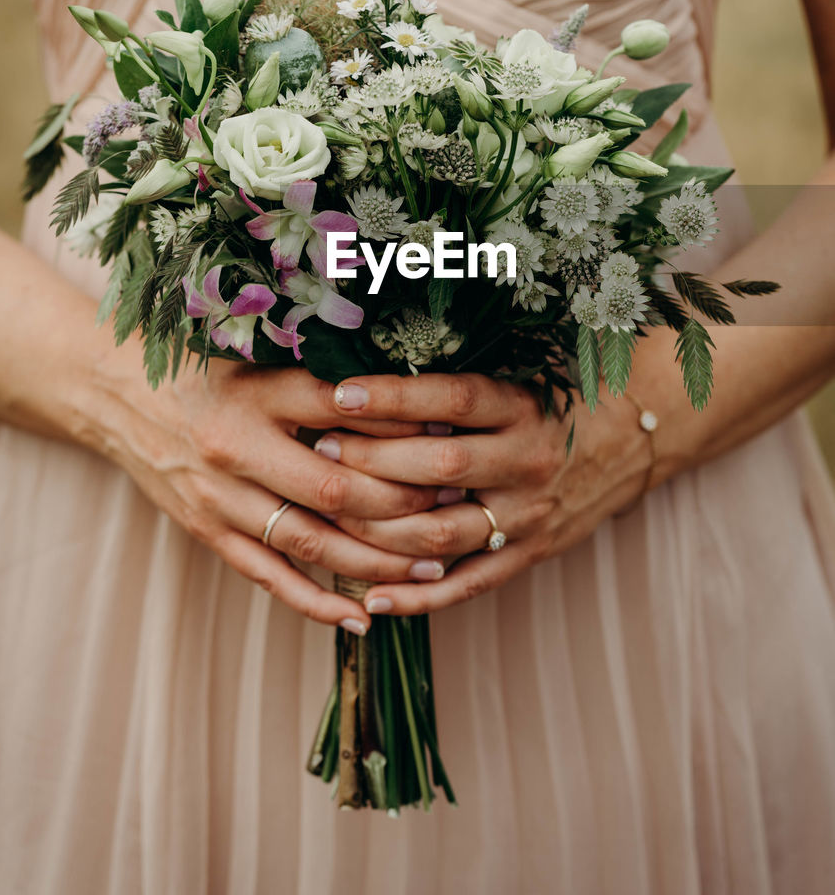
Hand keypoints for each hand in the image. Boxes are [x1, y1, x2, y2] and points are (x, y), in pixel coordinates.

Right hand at [87, 350, 447, 632]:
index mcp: (257, 393)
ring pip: (310, 541)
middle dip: (403, 505)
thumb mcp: (257, 356)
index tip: (452, 437)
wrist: (116, 394)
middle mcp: (238, 448)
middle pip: (336, 488)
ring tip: (433, 567)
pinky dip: (317, 600)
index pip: (346, 413)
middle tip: (455, 508)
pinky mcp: (207, 531)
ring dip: (376, 560)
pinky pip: (269, 576)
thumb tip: (406, 397)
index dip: (403, 429)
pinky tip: (361, 616)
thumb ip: (320, 378)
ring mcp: (220, 497)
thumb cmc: (199, 367)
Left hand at [315, 372, 655, 614]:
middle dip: (371, 462)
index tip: (340, 392)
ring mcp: (528, 514)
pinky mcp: (529, 554)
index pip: (450, 401)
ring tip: (328, 513)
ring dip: (378, 529)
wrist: (637, 436)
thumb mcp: (525, 370)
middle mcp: (526, 461)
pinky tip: (369, 596)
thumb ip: (463, 375)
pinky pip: (467, 584)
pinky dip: (417, 597)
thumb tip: (378, 362)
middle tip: (321, 450)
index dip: (392, 397)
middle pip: (438, 469)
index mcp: (523, 408)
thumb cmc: (562, 394)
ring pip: (442, 534)